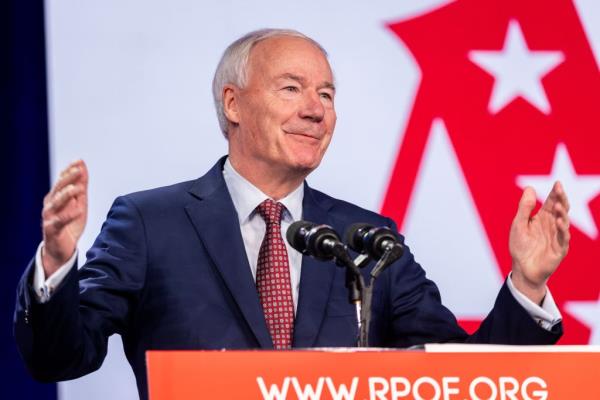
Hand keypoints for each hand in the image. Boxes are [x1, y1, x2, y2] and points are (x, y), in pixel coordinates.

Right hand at [41, 160, 88, 276]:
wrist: (63, 248)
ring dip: (65, 195)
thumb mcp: (79, 202)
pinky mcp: (51, 230)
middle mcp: (50, 205)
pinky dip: (69, 215)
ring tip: (76, 188)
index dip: (69, 170)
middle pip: (58, 189)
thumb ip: (81, 186)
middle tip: (78, 170)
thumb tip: (83, 166)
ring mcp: (49, 217)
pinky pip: (59, 222)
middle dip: (68, 179)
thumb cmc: (70, 223)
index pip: (62, 180)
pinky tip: (78, 210)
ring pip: (55, 204)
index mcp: (56, 197)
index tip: (79, 161)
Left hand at [509, 181, 569, 303]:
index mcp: (543, 217)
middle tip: (559, 189)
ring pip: (563, 222)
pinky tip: (557, 221)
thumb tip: (529, 188)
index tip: (557, 183)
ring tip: (557, 206)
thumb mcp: (519, 224)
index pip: (551, 202)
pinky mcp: (560, 249)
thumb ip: (524, 208)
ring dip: (561, 213)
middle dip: (561, 199)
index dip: (555, 193)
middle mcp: (552, 225)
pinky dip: (561, 229)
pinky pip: (563, 238)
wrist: (522, 268)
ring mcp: (558, 236)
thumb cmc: (520, 246)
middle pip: (560, 209)